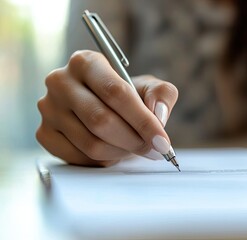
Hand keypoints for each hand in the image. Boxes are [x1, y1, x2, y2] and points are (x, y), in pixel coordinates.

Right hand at [36, 50, 177, 166]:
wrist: (104, 107)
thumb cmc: (127, 96)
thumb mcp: (149, 87)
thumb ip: (162, 94)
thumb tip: (159, 115)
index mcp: (86, 62)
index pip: (115, 93)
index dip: (143, 121)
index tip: (162, 141)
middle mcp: (60, 81)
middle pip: (101, 120)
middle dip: (134, 140)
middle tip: (153, 150)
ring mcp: (48, 109)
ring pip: (90, 143)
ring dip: (121, 152)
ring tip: (135, 148)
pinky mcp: (44, 133)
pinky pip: (78, 157)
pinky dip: (102, 160)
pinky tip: (113, 151)